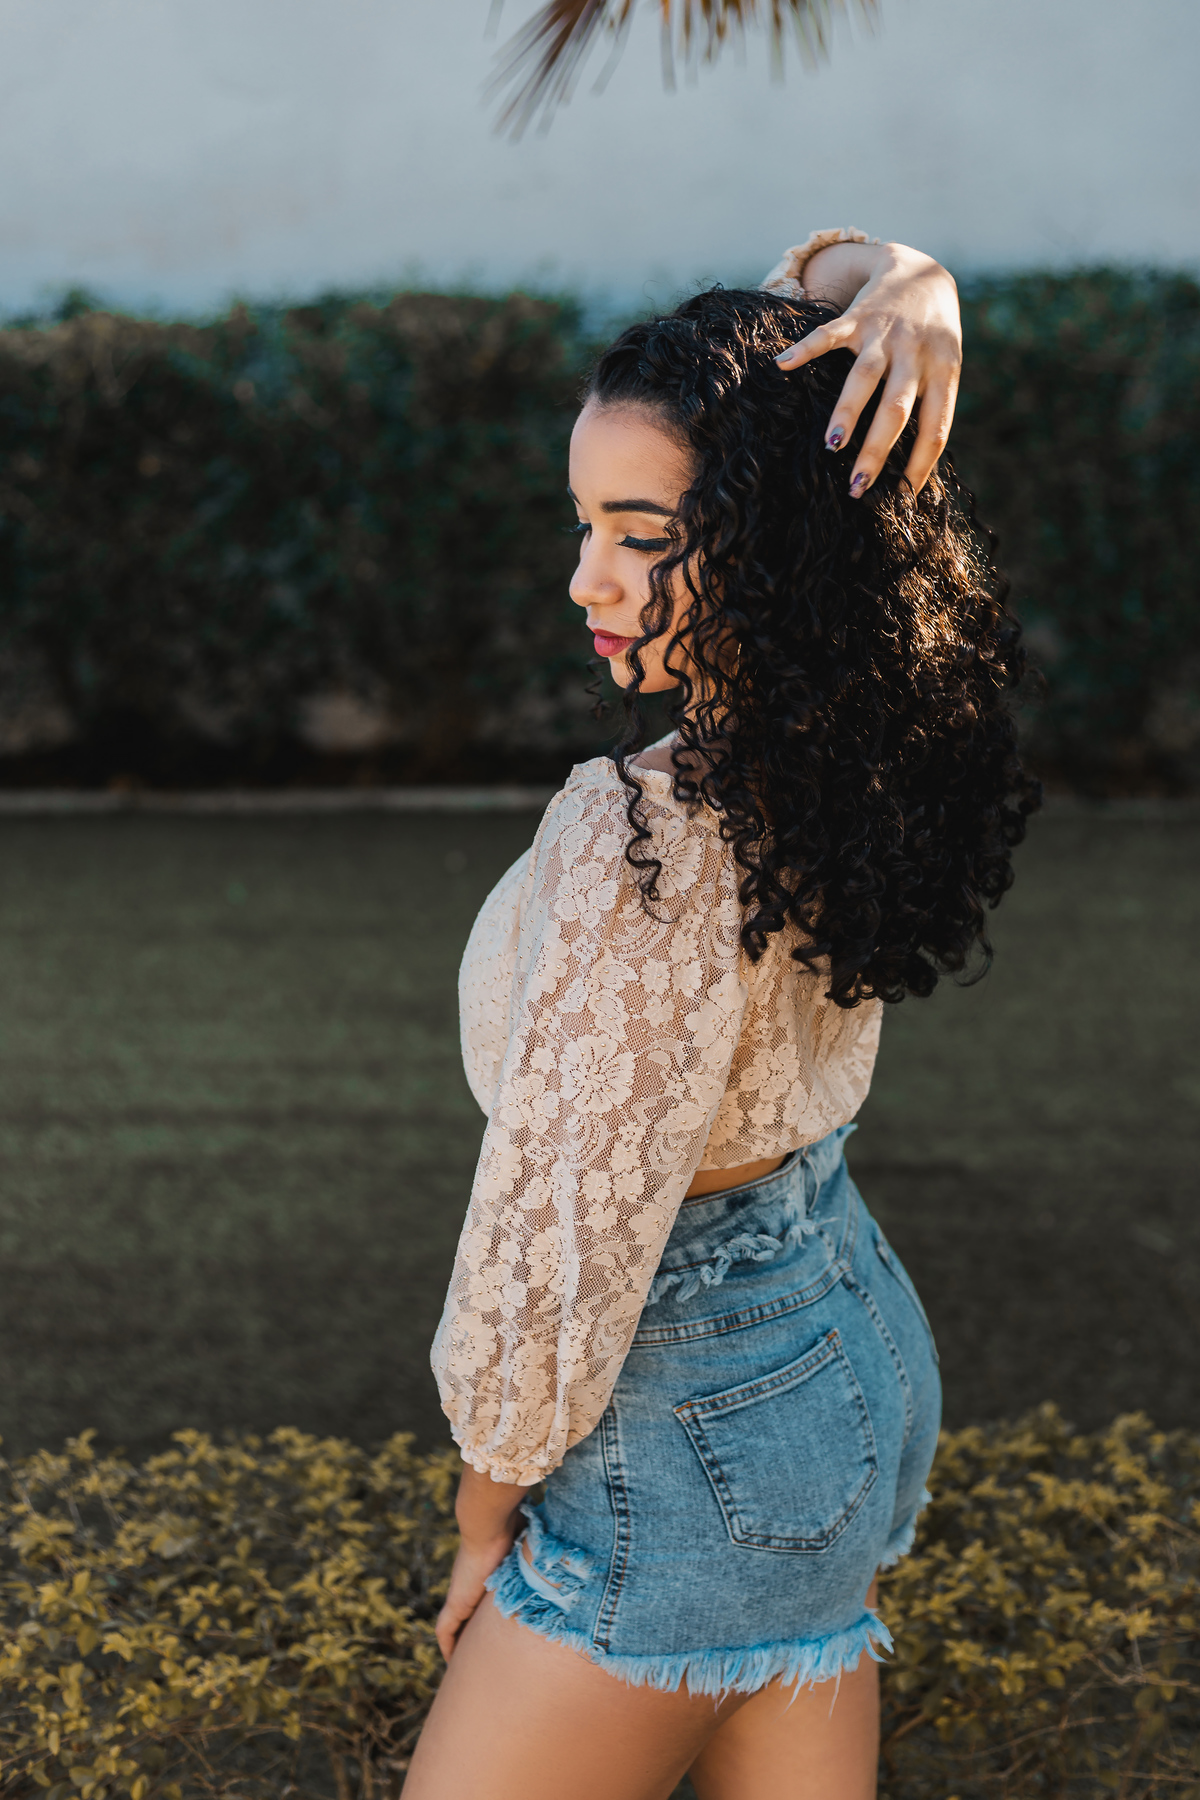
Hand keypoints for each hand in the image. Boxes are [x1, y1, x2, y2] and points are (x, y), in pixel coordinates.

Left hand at [435, 1463, 530, 1660]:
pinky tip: (452, 1662)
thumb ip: (542, 1550)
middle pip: (466, 1616)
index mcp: (487, 1575)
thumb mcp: (530, 1546)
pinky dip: (447, 1645)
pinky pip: (444, 1630)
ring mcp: (461, 1594)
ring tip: (467, 1665)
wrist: (490, 1525)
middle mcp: (471, 1586)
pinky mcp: (455, 1602)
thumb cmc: (511, 1528)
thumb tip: (570, 1543)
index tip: (495, 1629)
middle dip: (472, 1635)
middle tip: (482, 1655)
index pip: (484, 1600)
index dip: (487, 1615)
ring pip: (453, 1626)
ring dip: (458, 1644)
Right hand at [775, 241, 961, 498]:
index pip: (935, 426)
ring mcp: (885, 334)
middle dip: (876, 449)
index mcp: (943, 371)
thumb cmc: (932, 338)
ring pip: (865, 376)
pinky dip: (806, 349)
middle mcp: (915, 353)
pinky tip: (783, 365)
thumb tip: (914, 470)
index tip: (902, 495)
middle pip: (896, 408)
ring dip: (847, 412)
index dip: (921, 462)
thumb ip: (931, 407)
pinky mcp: (858, 316)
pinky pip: (829, 334)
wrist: (923, 271)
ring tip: (832, 445)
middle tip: (858, 486)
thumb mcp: (944, 369)